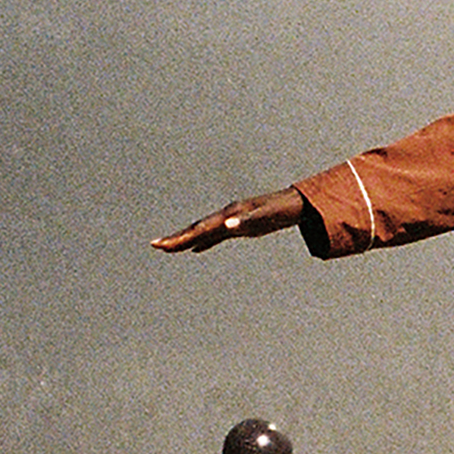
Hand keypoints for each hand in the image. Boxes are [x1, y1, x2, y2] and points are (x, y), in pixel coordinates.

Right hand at [151, 188, 305, 253]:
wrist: (298, 203)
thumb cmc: (280, 210)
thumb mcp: (265, 217)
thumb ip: (245, 222)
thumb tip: (226, 226)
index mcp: (229, 215)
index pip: (199, 228)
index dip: (180, 237)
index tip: (161, 244)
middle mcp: (227, 216)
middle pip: (197, 228)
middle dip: (176, 238)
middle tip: (156, 246)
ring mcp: (232, 220)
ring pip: (204, 232)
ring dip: (186, 240)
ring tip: (169, 248)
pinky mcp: (240, 226)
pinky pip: (216, 236)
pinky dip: (204, 243)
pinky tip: (195, 249)